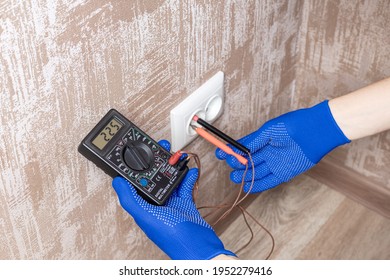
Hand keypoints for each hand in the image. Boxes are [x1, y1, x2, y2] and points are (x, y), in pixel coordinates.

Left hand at [112, 140, 234, 259]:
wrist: (199, 247)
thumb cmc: (172, 236)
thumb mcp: (146, 216)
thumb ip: (130, 199)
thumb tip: (116, 182)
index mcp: (144, 206)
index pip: (136, 183)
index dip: (136, 167)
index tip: (137, 152)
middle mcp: (156, 204)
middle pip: (154, 177)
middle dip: (156, 161)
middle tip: (160, 148)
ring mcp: (171, 204)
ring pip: (169, 179)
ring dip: (172, 167)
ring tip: (175, 156)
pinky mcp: (185, 204)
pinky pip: (185, 186)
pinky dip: (187, 177)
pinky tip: (188, 169)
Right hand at [216, 100, 349, 192]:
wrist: (315, 131)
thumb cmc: (294, 125)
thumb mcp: (268, 131)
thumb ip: (253, 141)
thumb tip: (237, 148)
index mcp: (263, 140)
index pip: (243, 148)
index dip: (231, 151)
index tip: (220, 153)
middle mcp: (268, 152)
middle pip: (248, 161)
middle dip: (236, 163)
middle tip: (229, 163)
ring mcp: (276, 162)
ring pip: (256, 172)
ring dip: (244, 175)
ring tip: (234, 177)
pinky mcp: (284, 172)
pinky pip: (268, 181)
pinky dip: (258, 184)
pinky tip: (247, 186)